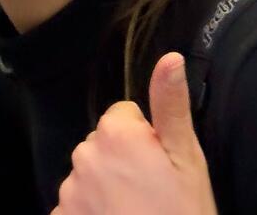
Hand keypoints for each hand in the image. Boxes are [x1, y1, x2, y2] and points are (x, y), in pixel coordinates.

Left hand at [50, 53, 216, 214]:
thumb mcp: (188, 161)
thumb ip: (171, 106)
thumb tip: (170, 56)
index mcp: (115, 135)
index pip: (124, 116)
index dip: (146, 140)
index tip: (160, 167)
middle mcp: (84, 156)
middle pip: (103, 144)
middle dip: (123, 162)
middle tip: (151, 194)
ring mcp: (68, 192)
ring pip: (88, 174)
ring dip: (106, 188)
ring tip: (135, 213)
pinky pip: (74, 205)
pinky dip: (90, 213)